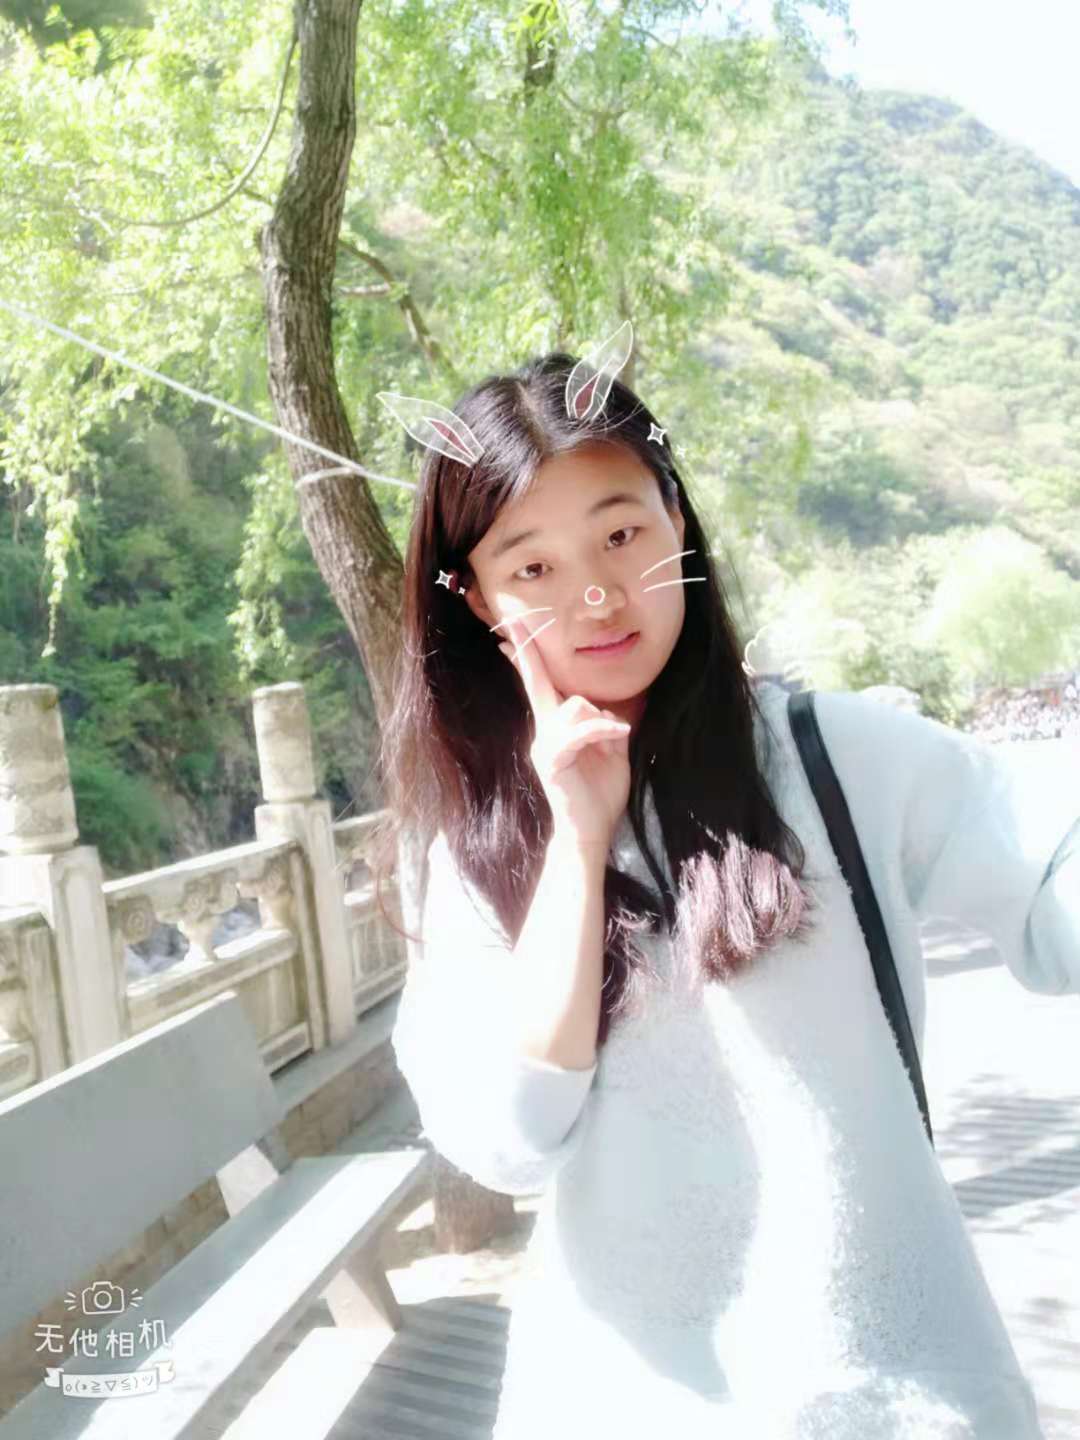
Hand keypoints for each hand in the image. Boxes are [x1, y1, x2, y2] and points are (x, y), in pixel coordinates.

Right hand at [497, 614, 631, 850]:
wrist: (590, 832)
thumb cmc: (599, 794)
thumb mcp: (611, 753)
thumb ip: (608, 726)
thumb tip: (614, 709)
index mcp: (557, 728)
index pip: (541, 687)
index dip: (527, 660)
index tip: (509, 638)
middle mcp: (545, 732)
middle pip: (537, 684)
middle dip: (526, 652)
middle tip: (512, 623)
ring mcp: (545, 745)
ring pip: (574, 705)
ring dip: (602, 718)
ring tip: (615, 739)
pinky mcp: (553, 760)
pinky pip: (579, 731)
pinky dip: (602, 729)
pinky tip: (618, 734)